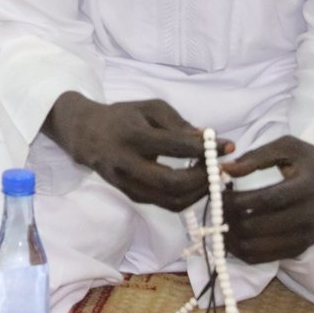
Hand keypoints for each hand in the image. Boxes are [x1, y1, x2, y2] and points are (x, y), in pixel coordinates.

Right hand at [45, 92, 222, 211]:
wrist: (85, 136)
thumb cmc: (122, 117)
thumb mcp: (149, 109)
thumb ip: (179, 123)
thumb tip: (210, 141)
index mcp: (132, 135)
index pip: (175, 145)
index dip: (205, 148)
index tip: (228, 146)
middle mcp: (127, 163)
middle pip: (173, 183)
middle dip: (204, 178)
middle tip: (220, 167)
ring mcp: (128, 184)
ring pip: (173, 200)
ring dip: (200, 191)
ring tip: (211, 176)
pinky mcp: (132, 196)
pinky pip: (167, 204)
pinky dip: (189, 197)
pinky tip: (197, 184)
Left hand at [220, 134, 313, 264]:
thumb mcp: (289, 147)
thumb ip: (256, 156)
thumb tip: (224, 169)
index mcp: (304, 188)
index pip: (263, 200)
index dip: (235, 200)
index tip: (214, 194)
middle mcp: (308, 216)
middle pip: (258, 227)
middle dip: (229, 220)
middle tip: (213, 209)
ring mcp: (306, 235)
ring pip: (261, 247)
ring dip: (233, 239)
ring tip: (218, 224)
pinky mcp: (304, 247)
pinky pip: (270, 258)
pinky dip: (246, 253)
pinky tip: (232, 240)